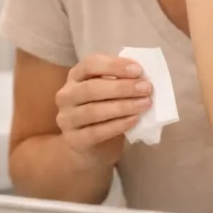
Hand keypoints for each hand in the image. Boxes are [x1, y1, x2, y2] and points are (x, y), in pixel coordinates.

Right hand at [54, 54, 151, 168]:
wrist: (91, 148)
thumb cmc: (104, 112)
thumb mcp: (109, 92)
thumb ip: (120, 81)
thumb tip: (142, 77)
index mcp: (75, 76)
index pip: (90, 64)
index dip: (113, 65)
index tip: (138, 70)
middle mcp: (66, 95)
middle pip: (91, 88)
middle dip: (121, 87)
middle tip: (146, 88)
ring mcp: (66, 119)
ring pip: (93, 110)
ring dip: (122, 106)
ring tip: (144, 104)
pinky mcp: (73, 140)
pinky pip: (96, 132)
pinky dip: (117, 125)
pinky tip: (134, 120)